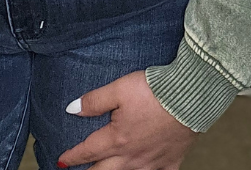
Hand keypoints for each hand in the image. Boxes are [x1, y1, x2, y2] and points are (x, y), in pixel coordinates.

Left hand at [56, 68, 198, 169]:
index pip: (88, 151)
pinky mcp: (171, 161)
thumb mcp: (119, 89)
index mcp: (117, 139)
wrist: (189, 97)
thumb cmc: (154, 90)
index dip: (72, 156)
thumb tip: (71, 109)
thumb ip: (94, 101)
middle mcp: (132, 156)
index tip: (61, 161)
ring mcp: (152, 162)